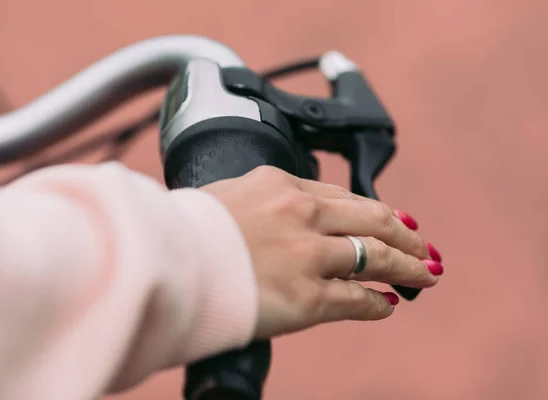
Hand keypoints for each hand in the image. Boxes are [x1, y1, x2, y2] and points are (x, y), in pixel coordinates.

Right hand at [201, 166, 442, 339]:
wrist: (163, 261)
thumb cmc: (185, 231)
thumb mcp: (227, 195)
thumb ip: (260, 200)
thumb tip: (274, 211)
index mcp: (283, 187)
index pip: (343, 198)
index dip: (373, 211)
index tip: (392, 220)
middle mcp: (304, 217)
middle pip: (374, 221)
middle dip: (406, 236)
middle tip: (424, 247)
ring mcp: (309, 257)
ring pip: (376, 259)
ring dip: (407, 268)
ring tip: (425, 276)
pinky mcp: (307, 299)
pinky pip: (356, 300)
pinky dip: (377, 303)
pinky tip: (389, 304)